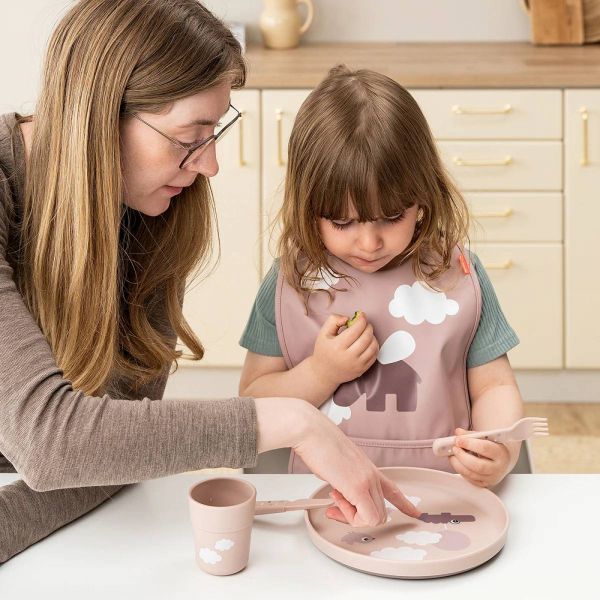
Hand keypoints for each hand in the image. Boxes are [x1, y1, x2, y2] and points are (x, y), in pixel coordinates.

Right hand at [291, 401, 420, 526]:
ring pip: (374, 518)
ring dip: (352, 516)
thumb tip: (341, 494)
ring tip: (335, 497)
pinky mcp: (357, 487)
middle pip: (380, 512)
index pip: (393, 489)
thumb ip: (346, 480)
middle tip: (338, 505)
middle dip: (358, 516)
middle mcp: (372, 474)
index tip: (415, 512)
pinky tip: (336, 499)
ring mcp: (366, 480)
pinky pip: (365, 518)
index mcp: (369, 468)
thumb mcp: (339, 464)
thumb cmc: (318, 443)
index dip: (405, 504)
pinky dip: (350, 518)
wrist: (312, 431)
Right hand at [309, 313, 378, 386]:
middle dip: (368, 326)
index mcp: (337, 346)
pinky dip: (374, 346)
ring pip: (373, 346)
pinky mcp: (362, 370)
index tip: (362, 315)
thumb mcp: (323, 333)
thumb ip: (333, 320)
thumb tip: (348, 318)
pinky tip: (368, 342)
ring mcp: (356, 364)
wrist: (324, 373)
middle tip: (365, 323)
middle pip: (366, 337)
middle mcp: (348, 356)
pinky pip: (374, 355)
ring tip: (367, 333)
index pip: (356, 329)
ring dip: (373, 336)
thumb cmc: (323, 351)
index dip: (362, 319)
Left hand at [449, 427, 511, 487]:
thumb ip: (471, 435)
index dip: (469, 444)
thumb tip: (458, 432)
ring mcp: (492, 478)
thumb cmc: (493, 447)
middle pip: (478, 465)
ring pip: (472, 474)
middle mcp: (498, 468)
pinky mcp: (485, 484)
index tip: (458, 440)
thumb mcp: (486, 437)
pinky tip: (457, 463)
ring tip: (452, 456)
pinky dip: (461, 471)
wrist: (503, 460)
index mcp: (500, 453)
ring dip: (458, 464)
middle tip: (454, 448)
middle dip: (462, 456)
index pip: (484, 448)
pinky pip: (470, 480)